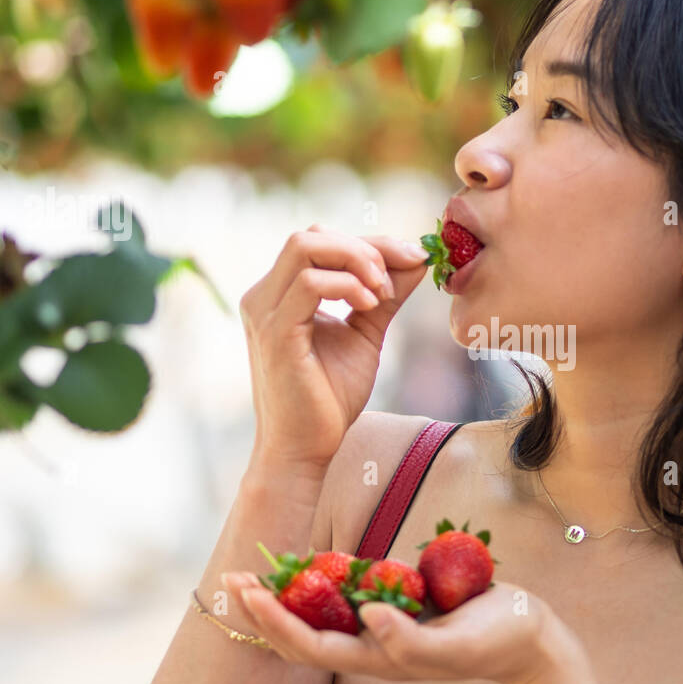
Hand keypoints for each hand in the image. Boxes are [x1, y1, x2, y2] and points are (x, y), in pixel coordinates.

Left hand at [221, 573, 568, 683]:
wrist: (531, 638)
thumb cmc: (497, 641)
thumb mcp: (456, 645)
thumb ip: (410, 642)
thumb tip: (367, 617)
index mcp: (379, 658)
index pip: (310, 645)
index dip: (274, 621)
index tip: (248, 592)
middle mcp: (374, 644)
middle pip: (303, 633)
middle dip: (264, 609)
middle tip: (231, 576)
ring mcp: (385, 626)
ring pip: (322, 614)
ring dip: (286, 594)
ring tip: (256, 570)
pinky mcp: (400, 606)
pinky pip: (353, 594)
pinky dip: (325, 581)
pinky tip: (309, 565)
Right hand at [239, 227, 428, 473]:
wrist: (305, 449)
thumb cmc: (329, 398)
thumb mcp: (365, 334)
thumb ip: (386, 296)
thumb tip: (417, 259)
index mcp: (280, 293)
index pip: (322, 240)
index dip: (370, 243)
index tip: (413, 258)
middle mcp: (264, 295)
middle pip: (312, 234)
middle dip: (365, 247)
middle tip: (396, 279)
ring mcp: (265, 311)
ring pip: (306, 245)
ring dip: (358, 261)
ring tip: (383, 295)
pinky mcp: (275, 332)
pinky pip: (311, 283)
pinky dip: (348, 285)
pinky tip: (371, 306)